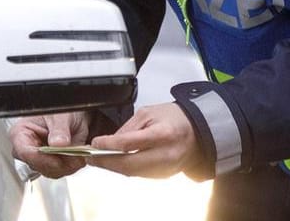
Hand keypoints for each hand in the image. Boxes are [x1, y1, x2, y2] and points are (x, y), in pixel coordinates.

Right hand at [8, 111, 94, 178]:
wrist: (76, 114)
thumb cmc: (63, 110)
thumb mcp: (61, 115)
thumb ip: (59, 128)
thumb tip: (58, 143)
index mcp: (21, 133)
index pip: (25, 152)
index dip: (42, 159)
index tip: (58, 160)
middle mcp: (27, 147)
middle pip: (37, 165)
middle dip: (58, 163)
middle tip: (75, 155)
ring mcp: (38, 157)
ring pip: (49, 171)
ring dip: (67, 166)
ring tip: (78, 154)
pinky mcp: (50, 164)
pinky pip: (59, 172)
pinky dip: (70, 166)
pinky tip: (76, 156)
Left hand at [86, 102, 200, 178]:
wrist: (198, 132)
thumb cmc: (175, 118)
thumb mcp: (149, 113)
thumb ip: (128, 128)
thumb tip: (110, 142)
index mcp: (163, 134)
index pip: (130, 143)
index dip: (109, 145)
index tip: (96, 143)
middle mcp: (166, 155)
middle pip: (129, 165)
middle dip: (106, 162)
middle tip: (91, 157)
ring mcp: (166, 168)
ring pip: (133, 172)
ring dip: (113, 167)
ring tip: (99, 159)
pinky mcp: (164, 175)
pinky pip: (140, 174)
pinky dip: (125, 169)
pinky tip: (115, 162)